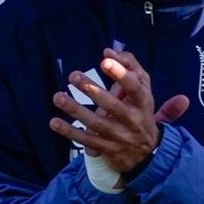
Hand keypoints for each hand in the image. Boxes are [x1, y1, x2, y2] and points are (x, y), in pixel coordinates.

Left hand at [49, 49, 188, 172]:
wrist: (148, 153)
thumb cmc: (141, 112)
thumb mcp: (144, 90)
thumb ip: (131, 67)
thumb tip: (109, 51)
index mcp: (143, 102)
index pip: (134, 87)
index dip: (120, 73)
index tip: (104, 60)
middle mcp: (133, 120)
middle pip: (112, 105)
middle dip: (92, 89)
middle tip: (74, 75)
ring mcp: (120, 136)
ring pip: (96, 124)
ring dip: (76, 110)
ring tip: (58, 97)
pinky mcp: (108, 149)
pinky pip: (87, 141)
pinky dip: (70, 132)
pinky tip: (55, 122)